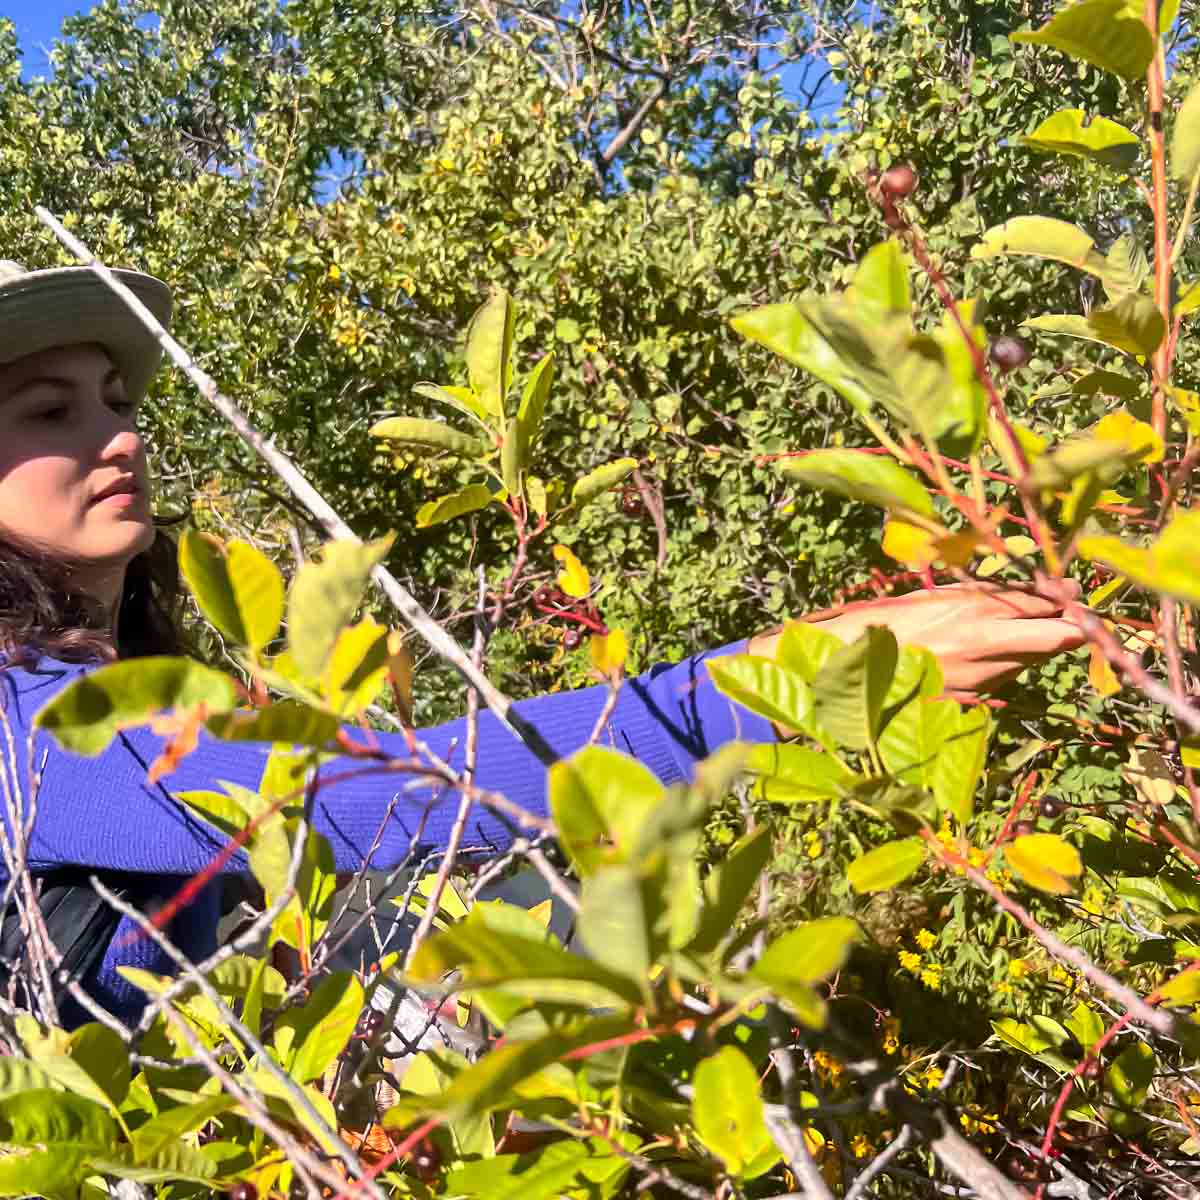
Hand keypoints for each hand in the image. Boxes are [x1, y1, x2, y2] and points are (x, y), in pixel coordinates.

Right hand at [751, 583, 1085, 700]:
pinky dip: (1006, 665)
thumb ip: (976, 597)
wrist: (841, 670)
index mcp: (971, 612)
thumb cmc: (878, 625)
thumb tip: (1023, 593)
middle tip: (1078, 618)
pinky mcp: (969, 701)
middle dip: (1073, 627)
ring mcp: (979, 678)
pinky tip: (988, 656)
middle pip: (1058, 638)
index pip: (1041, 603)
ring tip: (1028, 631)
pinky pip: (1002, 679)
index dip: (1066, 598)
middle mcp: (983, 646)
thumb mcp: (928, 599)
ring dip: (1036, 647)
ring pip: (1031, 660)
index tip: (1075, 592)